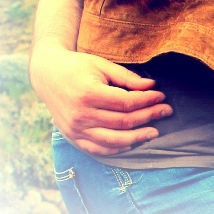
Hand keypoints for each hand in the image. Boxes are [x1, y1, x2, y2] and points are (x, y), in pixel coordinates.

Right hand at [31, 44, 172, 154]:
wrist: (48, 75)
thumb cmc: (78, 66)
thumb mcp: (102, 65)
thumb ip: (126, 77)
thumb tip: (151, 86)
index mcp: (89, 94)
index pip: (126, 103)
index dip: (147, 101)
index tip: (162, 96)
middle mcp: (81, 115)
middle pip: (122, 122)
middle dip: (148, 117)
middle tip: (166, 111)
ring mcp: (75, 129)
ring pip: (112, 140)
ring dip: (137, 138)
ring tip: (154, 132)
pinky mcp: (72, 137)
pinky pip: (97, 149)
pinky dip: (116, 148)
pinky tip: (131, 143)